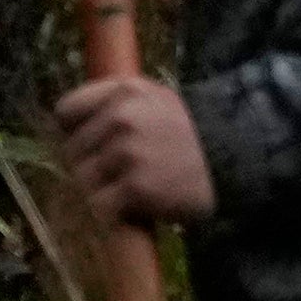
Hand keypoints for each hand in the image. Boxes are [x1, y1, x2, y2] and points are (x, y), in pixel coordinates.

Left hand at [52, 76, 210, 229]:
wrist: (234, 160)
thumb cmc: (189, 132)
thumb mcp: (156, 99)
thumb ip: (114, 103)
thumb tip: (66, 124)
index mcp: (125, 91)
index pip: (66, 110)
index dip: (75, 128)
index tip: (93, 139)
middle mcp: (121, 117)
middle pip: (72, 150)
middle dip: (92, 162)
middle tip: (123, 167)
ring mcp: (126, 152)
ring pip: (82, 179)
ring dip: (102, 187)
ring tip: (133, 184)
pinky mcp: (133, 186)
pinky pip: (99, 204)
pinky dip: (114, 210)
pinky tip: (138, 201)